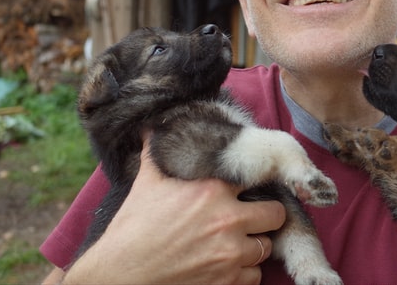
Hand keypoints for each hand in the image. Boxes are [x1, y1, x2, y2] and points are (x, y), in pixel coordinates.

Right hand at [62, 140, 285, 284]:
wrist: (120, 274)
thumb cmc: (132, 227)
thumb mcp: (147, 182)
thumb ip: (156, 152)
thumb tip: (152, 127)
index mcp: (213, 190)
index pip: (259, 178)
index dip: (258, 183)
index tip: (254, 187)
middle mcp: (228, 220)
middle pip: (276, 214)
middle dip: (267, 216)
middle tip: (253, 218)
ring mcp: (230, 253)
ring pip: (266, 247)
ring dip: (255, 245)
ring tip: (238, 242)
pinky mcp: (226, 281)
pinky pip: (255, 276)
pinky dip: (246, 272)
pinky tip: (229, 265)